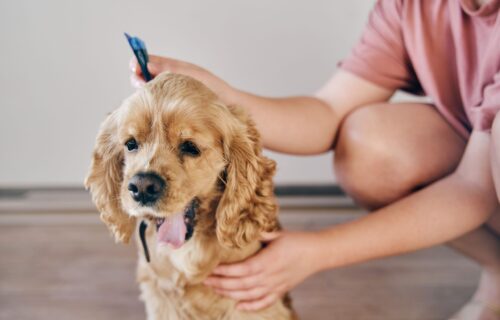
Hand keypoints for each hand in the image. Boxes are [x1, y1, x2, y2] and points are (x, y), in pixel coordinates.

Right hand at [129, 55, 235, 103]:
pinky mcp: (171, 110)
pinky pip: (156, 105)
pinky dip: (153, 105)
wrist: (228, 107)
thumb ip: (168, 69)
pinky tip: (156, 108)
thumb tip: (146, 65)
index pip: (148, 62)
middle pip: (144, 77)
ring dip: (146, 92)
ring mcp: (170, 96)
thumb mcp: (189, 75)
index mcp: (174, 68)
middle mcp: (169, 81)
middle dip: (138, 79)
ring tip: (151, 96)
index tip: (134, 67)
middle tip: (142, 84)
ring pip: (149, 91)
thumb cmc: (213, 89)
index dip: (139, 64)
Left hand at [203, 230, 322, 310]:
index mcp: (267, 261)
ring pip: (248, 295)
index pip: (240, 270)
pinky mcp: (281, 291)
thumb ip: (258, 234)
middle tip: (204, 280)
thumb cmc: (297, 240)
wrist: (317, 253)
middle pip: (240, 285)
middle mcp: (269, 277)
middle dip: (220, 283)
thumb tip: (240, 231)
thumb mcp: (276, 233)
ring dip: (229, 294)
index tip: (209, 269)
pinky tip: (238, 305)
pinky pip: (263, 302)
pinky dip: (250, 306)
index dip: (223, 272)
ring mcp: (275, 286)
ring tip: (214, 289)